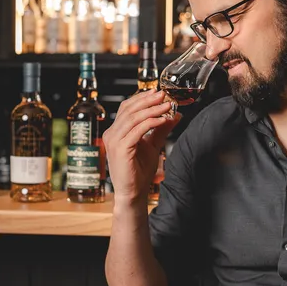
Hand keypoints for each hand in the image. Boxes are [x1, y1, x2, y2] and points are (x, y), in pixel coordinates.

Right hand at [103, 90, 180, 205]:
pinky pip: (137, 130)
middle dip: (148, 100)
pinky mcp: (120, 148)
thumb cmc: (138, 172)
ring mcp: (113, 141)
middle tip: (164, 94)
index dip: (142, 98)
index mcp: (116, 131)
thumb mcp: (152, 146)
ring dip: (152, 109)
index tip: (158, 92)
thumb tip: (175, 115)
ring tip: (167, 105)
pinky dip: (151, 122)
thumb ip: (161, 129)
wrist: (132, 193)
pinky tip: (163, 119)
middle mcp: (111, 134)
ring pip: (133, 117)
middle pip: (129, 109)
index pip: (126, 108)